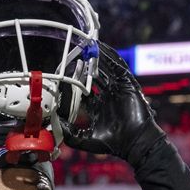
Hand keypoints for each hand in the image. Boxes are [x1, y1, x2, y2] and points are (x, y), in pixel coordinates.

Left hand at [64, 42, 165, 164]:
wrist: (134, 143)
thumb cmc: (112, 143)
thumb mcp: (84, 140)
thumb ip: (68, 133)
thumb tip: (55, 122)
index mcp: (98, 107)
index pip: (85, 89)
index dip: (76, 80)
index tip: (67, 72)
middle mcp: (107, 97)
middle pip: (95, 76)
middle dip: (86, 66)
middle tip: (77, 53)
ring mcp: (118, 90)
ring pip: (106, 69)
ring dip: (98, 58)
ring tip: (88, 45)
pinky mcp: (128, 85)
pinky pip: (119, 68)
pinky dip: (111, 58)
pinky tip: (102, 50)